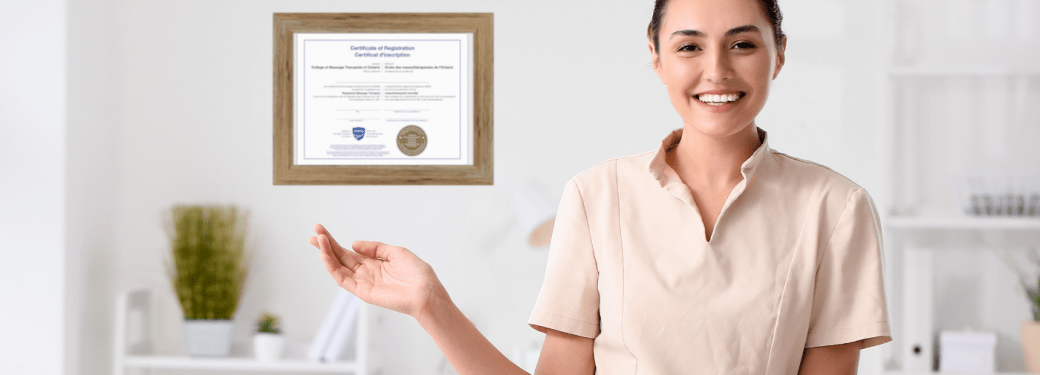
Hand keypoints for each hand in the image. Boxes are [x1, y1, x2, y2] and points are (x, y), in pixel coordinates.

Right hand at [309, 224, 444, 317]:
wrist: (426, 292)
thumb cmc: (417, 275)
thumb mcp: (396, 252)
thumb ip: (375, 247)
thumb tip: (354, 243)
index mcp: (373, 263)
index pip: (348, 251)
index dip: (334, 242)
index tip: (321, 230)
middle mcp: (365, 273)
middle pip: (340, 258)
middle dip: (325, 245)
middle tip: (313, 232)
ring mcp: (362, 282)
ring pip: (338, 268)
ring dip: (326, 254)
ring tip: (318, 240)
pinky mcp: (362, 292)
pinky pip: (342, 280)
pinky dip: (332, 268)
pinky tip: (325, 256)